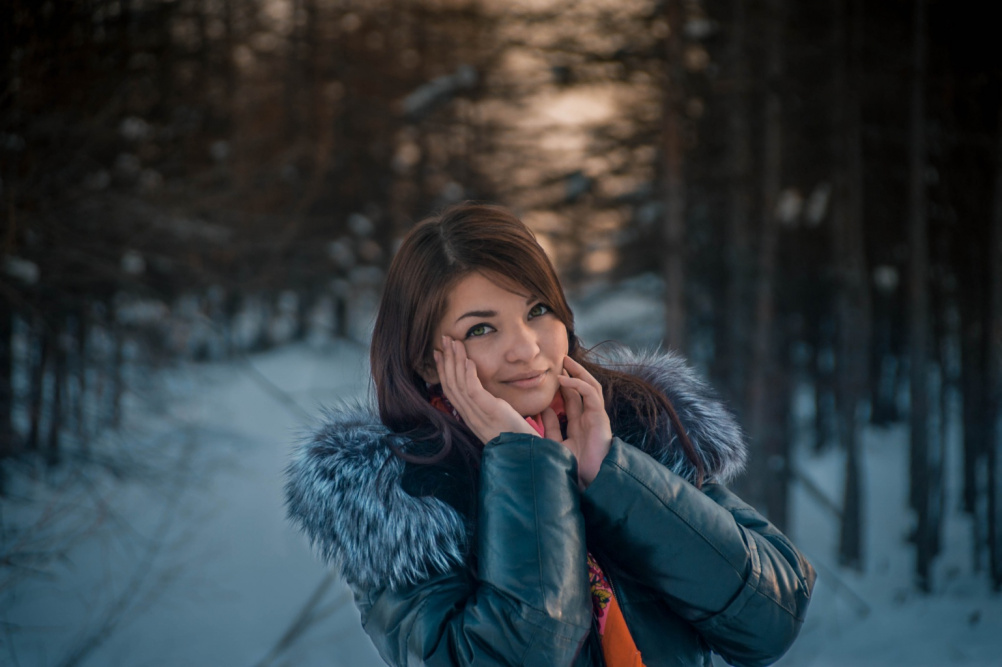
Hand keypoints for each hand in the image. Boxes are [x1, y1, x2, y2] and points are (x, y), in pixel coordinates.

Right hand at [434, 336, 535, 443]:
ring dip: (456, 360)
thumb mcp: (500, 421)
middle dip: (447, 360)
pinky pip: (473, 391)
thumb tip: (488, 397)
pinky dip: (468, 374)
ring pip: (459, 385)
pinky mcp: (491, 412)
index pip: (451, 391)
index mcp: (471, 417)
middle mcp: (470, 416)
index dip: (444, 371)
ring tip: (454, 342)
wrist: (528, 457)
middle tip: (444, 340)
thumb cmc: (518, 440)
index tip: (440, 353)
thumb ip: (491, 409)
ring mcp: (479, 415)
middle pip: (451, 384)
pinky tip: (467, 360)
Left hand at [541, 356, 611, 488]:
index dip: (563, 387)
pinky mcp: (600, 417)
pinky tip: (565, 380)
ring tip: (565, 361)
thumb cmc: (574, 468)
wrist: (590, 481)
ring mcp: (596, 417)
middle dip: (572, 373)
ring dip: (578, 373)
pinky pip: (591, 395)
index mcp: (579, 426)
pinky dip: (578, 385)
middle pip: (582, 390)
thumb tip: (542, 410)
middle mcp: (589, 419)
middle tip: (560, 360)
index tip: (551, 376)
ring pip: (590, 387)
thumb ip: (551, 428)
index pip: (572, 401)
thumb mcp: (556, 444)